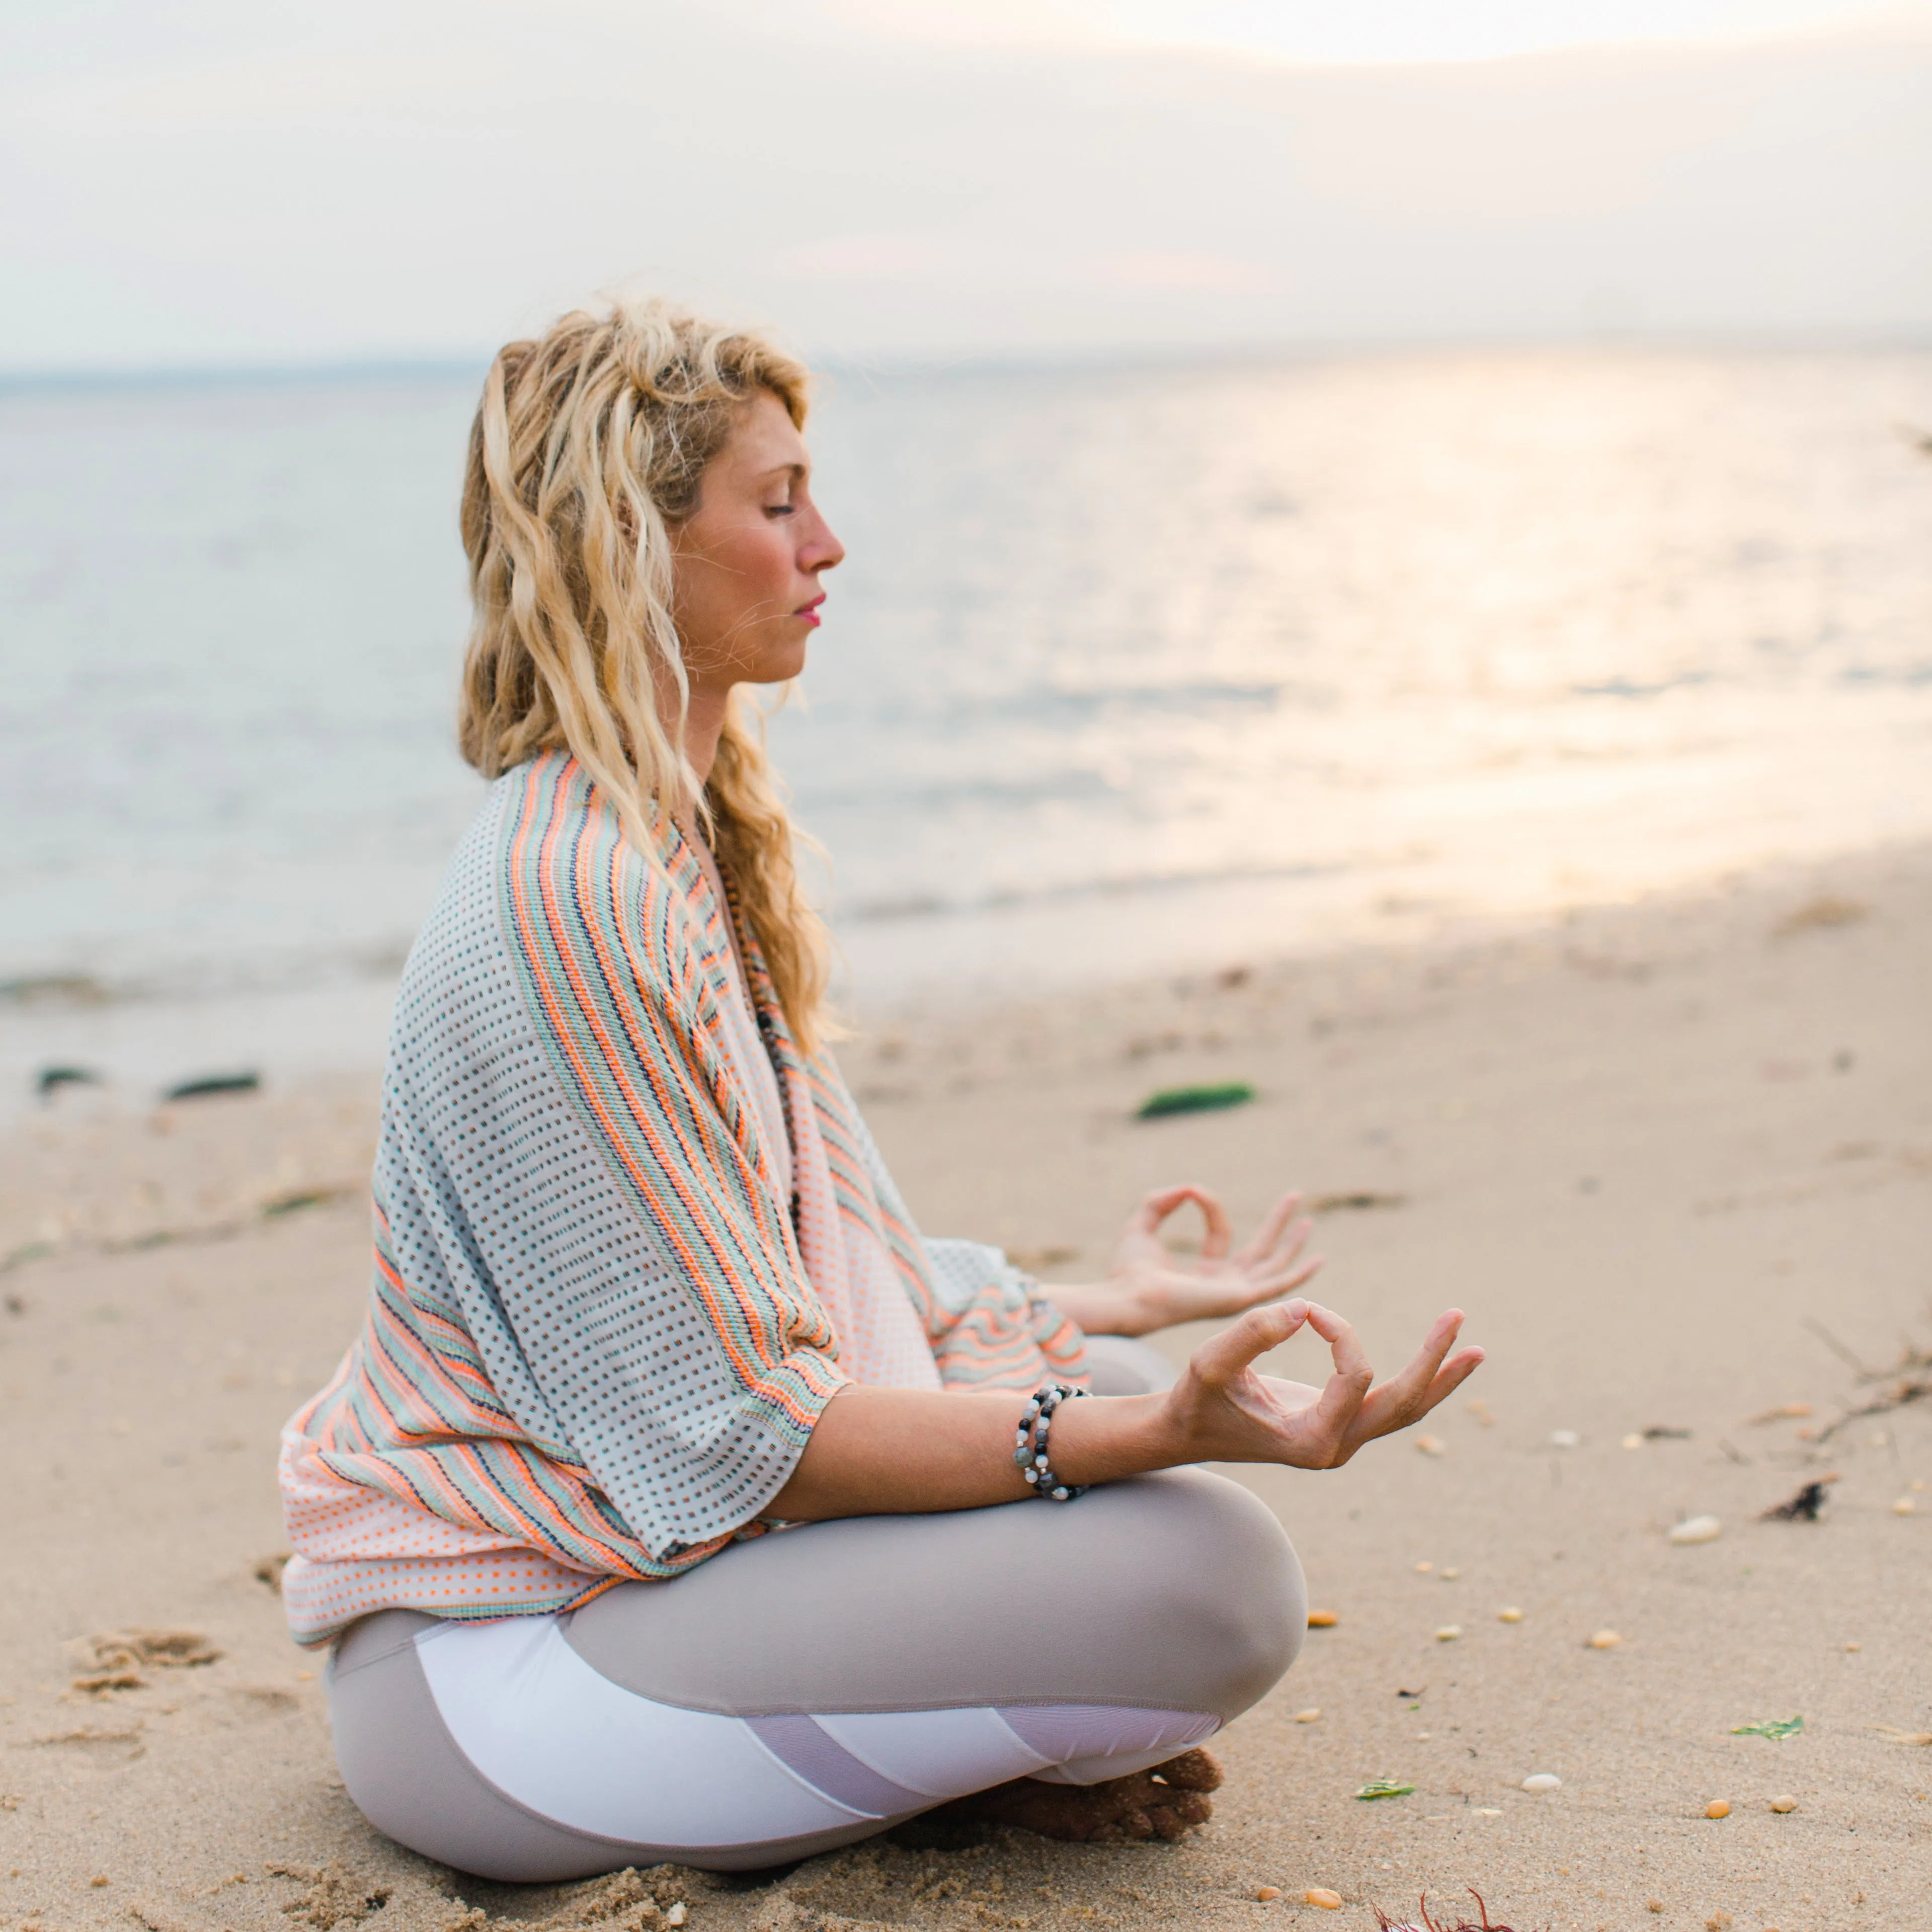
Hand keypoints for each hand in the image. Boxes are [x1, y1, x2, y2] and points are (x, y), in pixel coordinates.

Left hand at [1045, 1186, 1321, 1337]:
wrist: (1128, 1294)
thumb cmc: (1128, 1270)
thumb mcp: (1143, 1224)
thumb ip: (1161, 1202)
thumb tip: (1189, 1187)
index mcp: (1203, 1274)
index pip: (1221, 1233)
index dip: (1209, 1206)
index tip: (1191, 1190)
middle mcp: (1223, 1286)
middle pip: (1259, 1251)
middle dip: (1277, 1224)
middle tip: (1294, 1196)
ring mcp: (1233, 1295)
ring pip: (1273, 1265)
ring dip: (1292, 1243)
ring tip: (1308, 1220)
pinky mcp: (1239, 1298)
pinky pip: (1277, 1285)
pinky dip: (1299, 1273)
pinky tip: (1318, 1259)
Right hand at [1156, 1298, 1483, 1469]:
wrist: (1185, 1432)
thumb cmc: (1196, 1400)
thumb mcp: (1211, 1364)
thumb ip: (1252, 1334)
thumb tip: (1300, 1309)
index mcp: (1310, 1441)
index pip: (1355, 1376)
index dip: (1340, 1332)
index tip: (1307, 1308)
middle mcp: (1336, 1448)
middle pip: (1404, 1404)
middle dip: (1434, 1361)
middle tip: (1458, 1319)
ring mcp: (1342, 1441)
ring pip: (1406, 1409)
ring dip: (1439, 1376)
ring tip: (1474, 1347)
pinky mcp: (1340, 1426)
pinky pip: (1390, 1405)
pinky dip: (1418, 1380)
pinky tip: (1441, 1358)